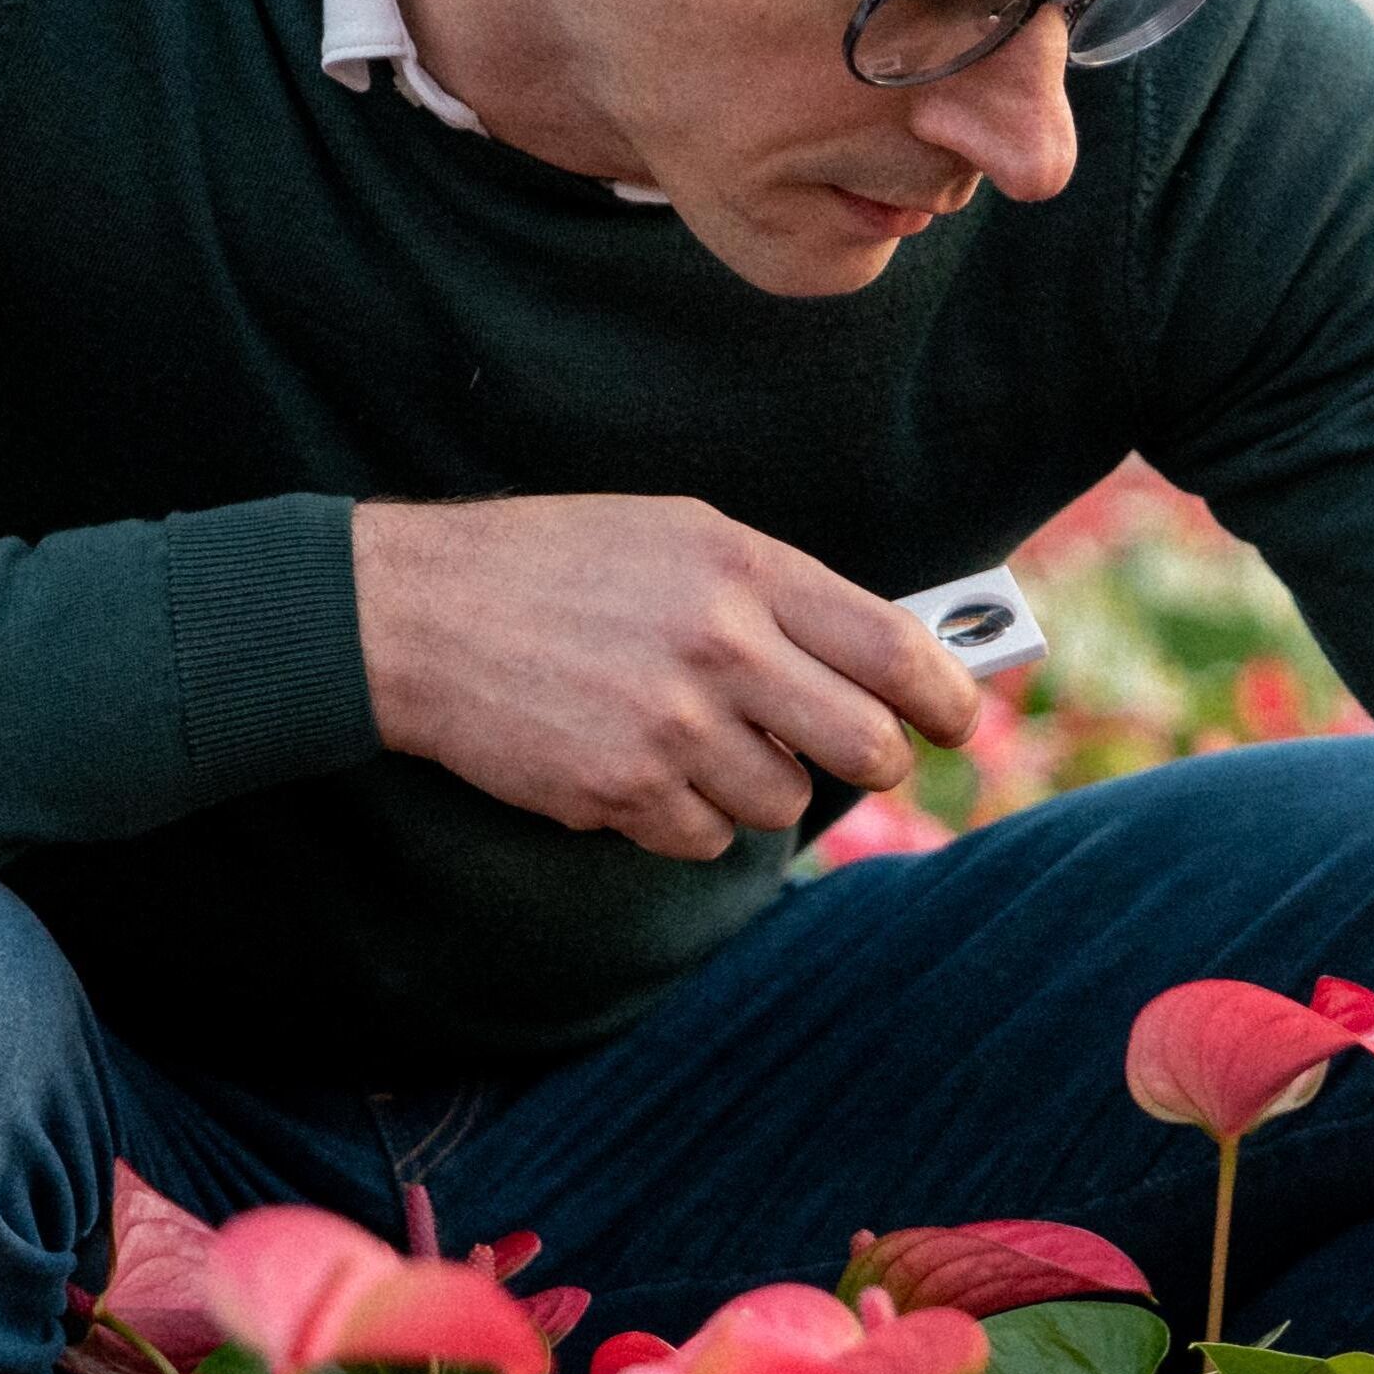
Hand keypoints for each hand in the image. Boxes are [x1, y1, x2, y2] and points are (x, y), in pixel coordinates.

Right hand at [354, 494, 986, 862]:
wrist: (414, 612)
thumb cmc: (553, 565)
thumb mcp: (676, 535)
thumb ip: (776, 590)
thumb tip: (883, 650)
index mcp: (744, 569)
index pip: (895, 647)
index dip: (947, 694)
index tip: (958, 717)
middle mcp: (721, 647)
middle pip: (865, 744)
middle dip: (874, 760)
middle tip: (855, 755)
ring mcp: (672, 726)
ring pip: (785, 800)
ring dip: (761, 785)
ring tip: (700, 738)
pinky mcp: (622, 791)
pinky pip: (706, 837)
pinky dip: (686, 816)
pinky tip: (638, 765)